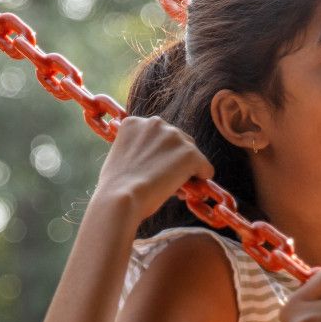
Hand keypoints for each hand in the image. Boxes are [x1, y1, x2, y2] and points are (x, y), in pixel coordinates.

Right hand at [91, 115, 212, 223]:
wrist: (120, 199)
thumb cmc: (115, 187)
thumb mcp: (121, 158)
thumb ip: (139, 151)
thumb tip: (160, 164)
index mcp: (135, 122)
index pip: (158, 135)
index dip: (158, 155)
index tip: (152, 170)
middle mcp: (156, 123)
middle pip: (178, 141)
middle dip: (175, 159)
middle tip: (165, 181)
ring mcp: (175, 137)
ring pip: (192, 154)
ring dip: (186, 170)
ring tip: (173, 188)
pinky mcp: (190, 153)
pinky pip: (205, 168)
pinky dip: (200, 179)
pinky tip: (188, 191)